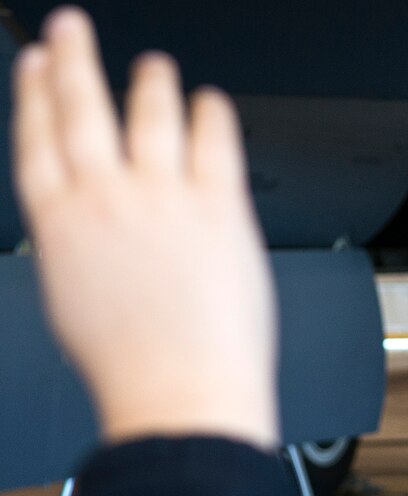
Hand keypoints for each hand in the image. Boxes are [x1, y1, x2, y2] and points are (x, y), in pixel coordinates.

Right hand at [12, 6, 277, 447]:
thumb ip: (78, 249)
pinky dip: (211, 114)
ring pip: (151, 115)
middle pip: (82, 111)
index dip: (36, 96)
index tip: (37, 67)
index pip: (39, 141)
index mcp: (60, 226)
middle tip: (71, 29)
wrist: (182, 393)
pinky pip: (215, 143)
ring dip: (151, 82)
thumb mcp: (74, 302)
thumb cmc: (133, 366)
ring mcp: (163, 197)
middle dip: (73, 62)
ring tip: (155, 67)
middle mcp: (106, 200)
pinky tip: (211, 101)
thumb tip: (87, 223)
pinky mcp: (218, 207)